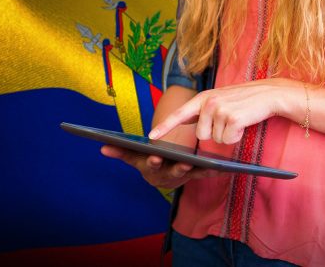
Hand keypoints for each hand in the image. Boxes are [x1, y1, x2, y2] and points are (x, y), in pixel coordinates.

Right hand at [101, 145, 220, 188]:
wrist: (159, 176)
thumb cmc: (145, 161)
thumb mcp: (133, 156)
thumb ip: (120, 151)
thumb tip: (103, 147)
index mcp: (151, 168)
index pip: (150, 165)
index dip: (152, 162)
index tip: (155, 157)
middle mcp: (166, 175)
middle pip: (172, 172)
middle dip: (178, 168)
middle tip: (185, 163)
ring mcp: (180, 176)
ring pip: (190, 173)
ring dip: (198, 170)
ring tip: (208, 165)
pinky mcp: (193, 174)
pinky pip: (202, 173)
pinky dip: (211, 171)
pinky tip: (221, 167)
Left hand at [149, 78, 301, 143]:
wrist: (269, 94)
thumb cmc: (243, 101)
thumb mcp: (219, 100)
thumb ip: (201, 110)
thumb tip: (184, 120)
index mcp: (203, 98)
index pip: (179, 114)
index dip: (164, 127)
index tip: (150, 136)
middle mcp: (208, 102)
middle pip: (201, 135)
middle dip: (214, 134)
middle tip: (228, 120)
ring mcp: (220, 109)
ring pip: (215, 139)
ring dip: (227, 135)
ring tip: (237, 120)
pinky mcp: (232, 118)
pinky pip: (228, 140)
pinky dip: (236, 137)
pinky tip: (243, 124)